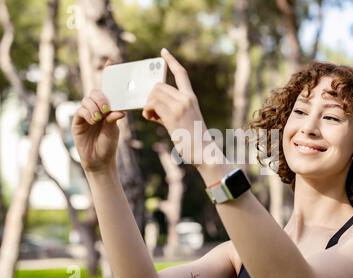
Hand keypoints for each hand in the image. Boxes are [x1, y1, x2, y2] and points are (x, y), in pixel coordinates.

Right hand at [71, 88, 124, 172]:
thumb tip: (120, 110)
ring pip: (86, 101)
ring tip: (98, 119)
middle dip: (99, 99)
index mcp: (106, 111)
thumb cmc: (108, 146)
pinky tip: (93, 121)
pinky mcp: (77, 123)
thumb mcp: (113, 131)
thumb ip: (113, 119)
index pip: (104, 96)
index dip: (107, 96)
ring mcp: (86, 116)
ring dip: (93, 107)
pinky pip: (79, 112)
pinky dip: (87, 113)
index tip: (111, 104)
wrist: (99, 160)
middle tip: (105, 109)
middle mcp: (95, 111)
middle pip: (93, 94)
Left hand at [143, 48, 217, 165]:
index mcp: (191, 98)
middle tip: (152, 111)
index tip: (163, 51)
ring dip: (149, 105)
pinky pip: (152, 104)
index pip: (181, 73)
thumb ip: (170, 110)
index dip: (171, 61)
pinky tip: (153, 120)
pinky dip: (148, 112)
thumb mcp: (184, 119)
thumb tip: (152, 109)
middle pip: (159, 85)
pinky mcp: (173, 114)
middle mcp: (186, 98)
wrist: (204, 151)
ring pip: (154, 94)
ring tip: (153, 117)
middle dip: (151, 96)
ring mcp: (180, 105)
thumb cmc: (193, 139)